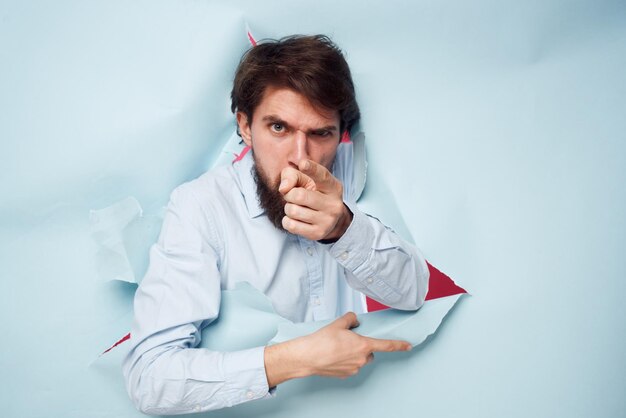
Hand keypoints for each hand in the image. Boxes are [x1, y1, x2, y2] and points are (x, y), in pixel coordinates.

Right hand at [264, 312, 411, 386]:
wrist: (308, 357)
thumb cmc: (322, 341)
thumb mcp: (338, 323)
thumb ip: (351, 319)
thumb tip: (354, 320)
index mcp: (363, 345)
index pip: (386, 345)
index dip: (399, 345)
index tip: (408, 345)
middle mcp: (361, 359)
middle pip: (369, 352)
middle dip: (362, 346)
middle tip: (347, 340)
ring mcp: (354, 368)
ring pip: (360, 359)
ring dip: (353, 354)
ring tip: (337, 348)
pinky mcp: (346, 374)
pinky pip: (351, 366)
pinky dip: (345, 361)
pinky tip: (334, 356)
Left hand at [278, 159, 352, 240]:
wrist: (329, 220)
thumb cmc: (313, 193)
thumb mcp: (305, 179)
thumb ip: (291, 175)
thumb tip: (283, 188)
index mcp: (332, 186)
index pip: (322, 175)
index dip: (311, 169)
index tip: (302, 163)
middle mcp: (333, 204)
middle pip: (299, 195)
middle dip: (290, 195)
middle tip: (294, 196)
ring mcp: (327, 220)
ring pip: (293, 211)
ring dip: (289, 208)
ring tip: (297, 207)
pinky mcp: (318, 233)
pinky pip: (291, 225)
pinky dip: (287, 220)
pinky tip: (296, 218)